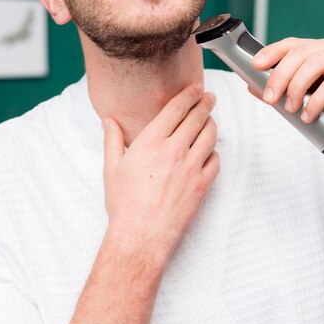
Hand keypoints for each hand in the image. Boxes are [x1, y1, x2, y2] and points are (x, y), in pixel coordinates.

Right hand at [101, 84, 218, 257]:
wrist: (141, 235)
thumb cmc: (124, 204)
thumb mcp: (111, 169)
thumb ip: (112, 140)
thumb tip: (108, 122)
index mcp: (151, 141)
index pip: (176, 108)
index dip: (189, 95)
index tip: (196, 89)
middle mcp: (175, 150)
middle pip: (197, 117)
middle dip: (205, 103)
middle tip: (209, 98)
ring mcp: (192, 167)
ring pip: (210, 136)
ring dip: (212, 124)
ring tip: (210, 121)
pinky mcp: (203, 184)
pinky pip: (216, 161)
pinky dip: (214, 153)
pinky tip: (209, 152)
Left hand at [251, 36, 323, 148]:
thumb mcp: (309, 101)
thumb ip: (285, 91)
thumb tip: (253, 86)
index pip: (294, 44)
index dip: (272, 52)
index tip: (254, 66)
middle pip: (300, 53)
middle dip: (279, 76)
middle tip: (270, 98)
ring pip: (314, 64)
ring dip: (296, 87)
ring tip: (289, 109)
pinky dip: (316, 101)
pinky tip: (309, 115)